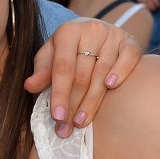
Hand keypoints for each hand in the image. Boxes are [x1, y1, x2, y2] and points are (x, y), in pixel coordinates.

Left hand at [25, 18, 141, 136]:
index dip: (59, 93)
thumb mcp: (50, 55)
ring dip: (92, 101)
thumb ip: (42, 71)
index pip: (62, 67)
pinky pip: (129, 58)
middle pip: (82, 74)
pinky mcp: (130, 41)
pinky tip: (111, 88)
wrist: (93, 30)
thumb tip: (29, 86)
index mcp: (67, 32)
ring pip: (103, 72)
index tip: (57, 117)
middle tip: (66, 128)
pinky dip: (121, 72)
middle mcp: (90, 30)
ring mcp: (112, 35)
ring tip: (81, 122)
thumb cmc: (68, 48)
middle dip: (73, 104)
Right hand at [134, 0, 159, 11]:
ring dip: (151, 8)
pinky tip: (147, 6)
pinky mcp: (140, 2)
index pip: (158, 5)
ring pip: (149, 9)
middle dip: (155, 7)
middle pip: (153, 8)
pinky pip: (144, 7)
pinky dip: (147, 8)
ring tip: (151, 6)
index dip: (159, 5)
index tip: (158, 4)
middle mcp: (148, 0)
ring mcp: (144, 2)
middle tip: (155, 6)